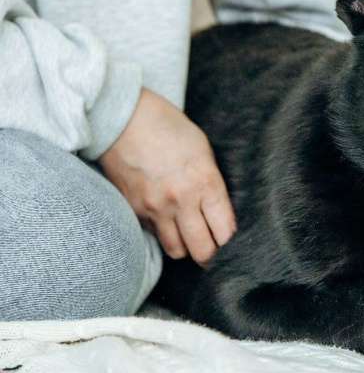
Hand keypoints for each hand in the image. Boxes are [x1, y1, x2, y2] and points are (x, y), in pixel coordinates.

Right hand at [99, 88, 236, 264]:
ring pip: (177, 250)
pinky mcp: (134, 210)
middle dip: (211, 254)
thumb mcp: (203, 150)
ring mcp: (154, 208)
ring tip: (191, 236)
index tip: (233, 243)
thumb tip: (218, 212)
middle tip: (214, 248)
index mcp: (205, 183)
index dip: (232, 243)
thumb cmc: (168, 127)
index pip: (225, 232)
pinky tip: (168, 220)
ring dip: (187, 247)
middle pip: (202, 251)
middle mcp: (181, 201)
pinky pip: (154, 235)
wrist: (121, 118)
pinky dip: (163, 233)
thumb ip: (212, 183)